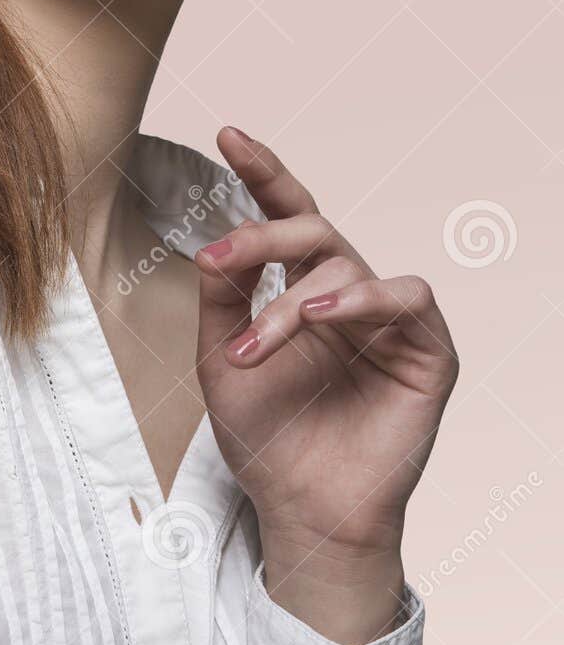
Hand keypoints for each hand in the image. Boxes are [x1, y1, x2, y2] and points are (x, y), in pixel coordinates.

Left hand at [194, 127, 459, 581]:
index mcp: (301, 289)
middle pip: (314, 230)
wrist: (301, 511)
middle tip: (218, 261)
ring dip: (291, 303)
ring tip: (253, 346)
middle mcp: (347, 295)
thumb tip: (215, 238)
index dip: (263, 173)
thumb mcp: (220, 361)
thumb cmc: (266, 438)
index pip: (287, 216)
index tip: (228, 133)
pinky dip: (364, 299)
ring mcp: (388, 320)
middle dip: (262, 235)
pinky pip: (407, 297)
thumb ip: (221, 297)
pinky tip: (324, 317)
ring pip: (345, 268)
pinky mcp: (427, 350)